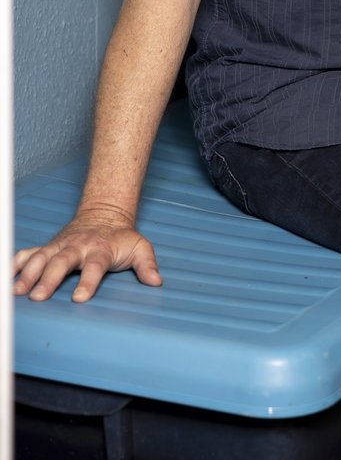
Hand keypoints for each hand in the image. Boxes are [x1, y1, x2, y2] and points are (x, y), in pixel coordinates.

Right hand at [12, 210, 161, 302]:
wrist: (104, 213)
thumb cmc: (121, 237)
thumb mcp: (139, 247)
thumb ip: (147, 264)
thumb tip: (156, 281)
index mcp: (100, 249)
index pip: (94, 266)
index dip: (88, 282)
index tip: (79, 298)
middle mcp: (77, 247)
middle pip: (62, 262)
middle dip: (49, 279)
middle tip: (38, 298)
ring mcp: (60, 246)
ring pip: (41, 257)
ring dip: (28, 273)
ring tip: (17, 291)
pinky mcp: (49, 246)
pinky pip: (28, 253)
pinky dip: (15, 262)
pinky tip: (7, 276)